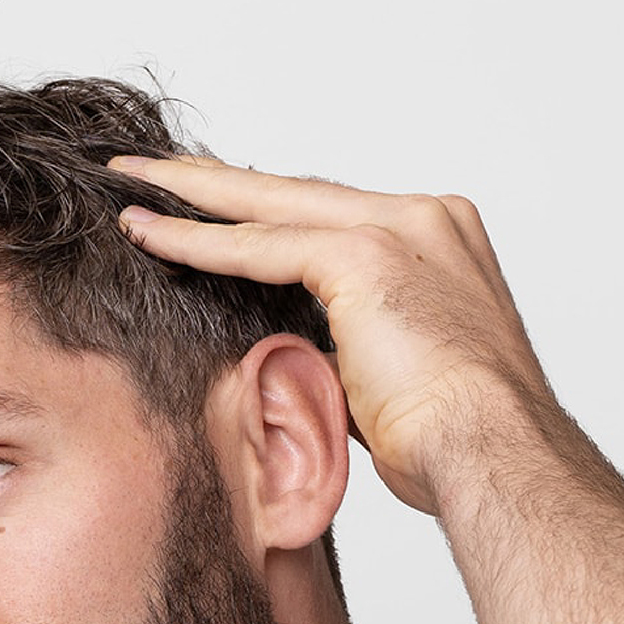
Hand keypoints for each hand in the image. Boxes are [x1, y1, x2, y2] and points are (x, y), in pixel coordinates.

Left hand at [112, 157, 556, 516]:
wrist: (491, 456)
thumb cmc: (451, 442)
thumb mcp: (386, 376)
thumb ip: (338, 344)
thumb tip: (285, 350)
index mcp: (439, 244)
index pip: (328, 216)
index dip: (262, 212)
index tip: (211, 206)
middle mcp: (425, 220)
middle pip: (295, 193)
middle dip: (216, 182)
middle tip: (153, 167)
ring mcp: (399, 228)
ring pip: (268, 204)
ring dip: (191, 195)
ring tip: (132, 182)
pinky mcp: (364, 255)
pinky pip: (257, 244)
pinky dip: (195, 240)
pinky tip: (145, 231)